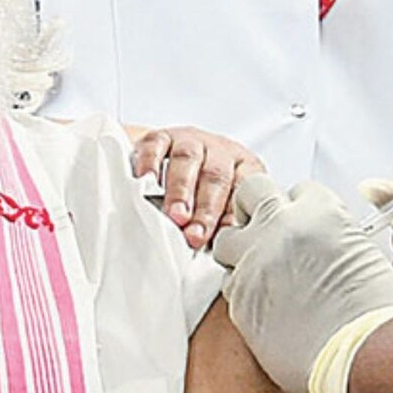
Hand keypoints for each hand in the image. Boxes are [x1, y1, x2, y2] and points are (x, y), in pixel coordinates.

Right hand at [130, 125, 265, 247]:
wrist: (172, 162)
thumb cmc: (203, 195)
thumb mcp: (222, 208)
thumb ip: (225, 226)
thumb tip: (225, 255)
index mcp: (244, 168)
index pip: (245, 189)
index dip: (233, 216)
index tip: (224, 242)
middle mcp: (220, 151)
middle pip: (216, 176)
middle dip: (205, 209)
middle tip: (194, 235)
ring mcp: (191, 141)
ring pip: (188, 159)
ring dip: (181, 190)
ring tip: (175, 216)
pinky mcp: (161, 137)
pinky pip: (156, 146)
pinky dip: (151, 163)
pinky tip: (146, 181)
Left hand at [213, 176, 392, 392]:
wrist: (361, 355)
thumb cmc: (374, 313)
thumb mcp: (365, 254)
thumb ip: (334, 234)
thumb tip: (321, 238)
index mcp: (318, 211)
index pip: (298, 189)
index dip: (301, 207)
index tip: (303, 222)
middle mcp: (280, 227)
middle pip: (252, 191)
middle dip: (257, 206)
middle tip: (268, 228)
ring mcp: (254, 260)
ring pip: (226, 238)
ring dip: (241, 249)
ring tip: (262, 269)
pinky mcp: (239, 297)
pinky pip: (230, 282)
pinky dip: (244, 288)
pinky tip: (265, 302)